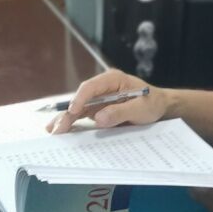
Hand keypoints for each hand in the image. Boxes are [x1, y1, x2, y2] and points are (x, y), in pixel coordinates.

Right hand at [46, 69, 165, 133]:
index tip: (73, 111)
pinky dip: (73, 123)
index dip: (80, 98)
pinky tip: (61, 130)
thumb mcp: (141, 108)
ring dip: (66, 120)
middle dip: (68, 113)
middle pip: (81, 99)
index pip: (91, 86)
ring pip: (78, 108)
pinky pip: (83, 116)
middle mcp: (102, 88)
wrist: (159, 107)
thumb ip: (121, 112)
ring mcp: (98, 99)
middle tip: (57, 129)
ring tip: (53, 131)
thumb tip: (98, 119)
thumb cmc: (152, 104)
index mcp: (112, 79)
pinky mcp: (98, 109)